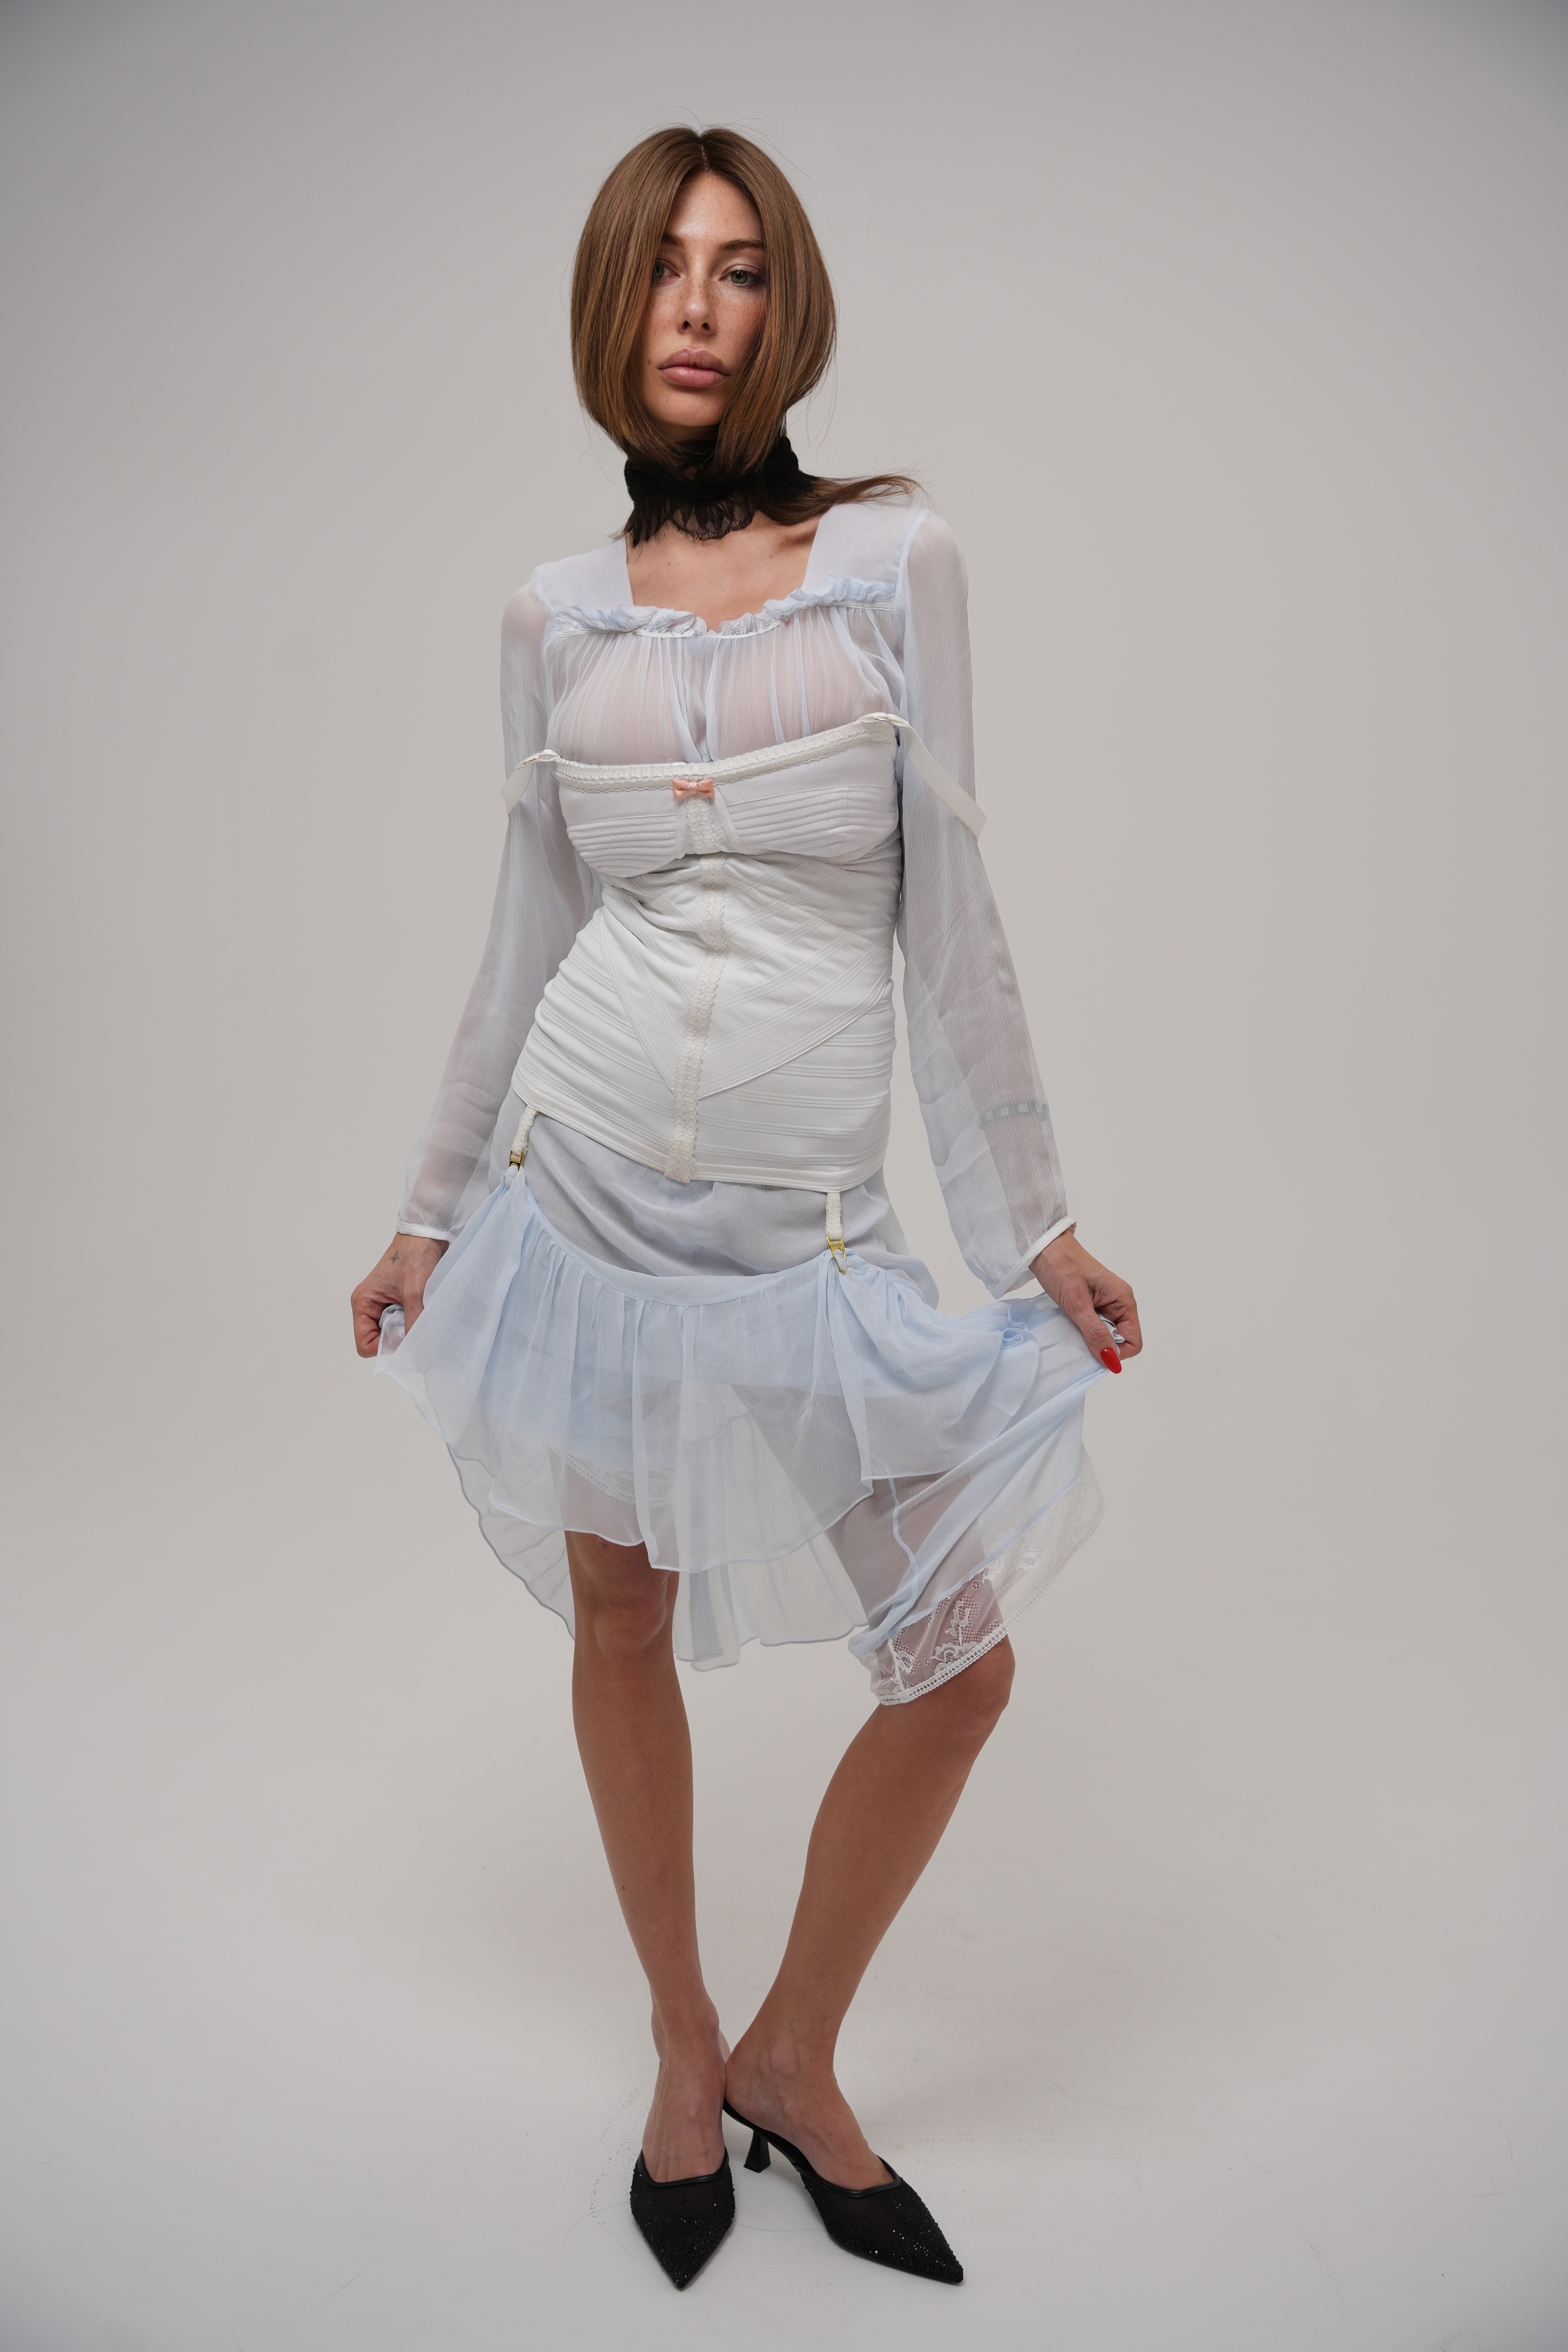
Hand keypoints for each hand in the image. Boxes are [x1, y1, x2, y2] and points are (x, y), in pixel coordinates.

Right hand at [351, 1232, 447, 1357]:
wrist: (427, 1235)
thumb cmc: (414, 1256)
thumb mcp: (414, 1292)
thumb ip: (414, 1324)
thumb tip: (418, 1352)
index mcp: (363, 1303)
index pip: (364, 1345)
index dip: (384, 1347)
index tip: (404, 1336)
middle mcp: (370, 1306)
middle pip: (378, 1341)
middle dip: (397, 1338)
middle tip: (415, 1322)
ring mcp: (383, 1305)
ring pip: (393, 1334)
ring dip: (407, 1329)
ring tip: (419, 1312)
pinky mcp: (397, 1303)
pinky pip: (403, 1323)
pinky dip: (413, 1322)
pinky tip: (422, 1310)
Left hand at [1031, 1231, 1141, 1372]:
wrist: (1044, 1247)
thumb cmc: (1062, 1267)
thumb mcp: (1078, 1304)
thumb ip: (1095, 1333)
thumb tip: (1112, 1360)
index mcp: (1124, 1300)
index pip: (1133, 1341)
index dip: (1116, 1352)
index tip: (1095, 1352)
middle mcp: (1119, 1303)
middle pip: (1120, 1340)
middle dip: (1102, 1345)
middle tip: (1079, 1337)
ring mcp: (1106, 1303)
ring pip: (1106, 1334)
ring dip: (1091, 1338)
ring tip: (1073, 1328)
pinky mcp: (1092, 1303)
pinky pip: (1094, 1326)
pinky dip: (1084, 1330)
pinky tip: (1071, 1325)